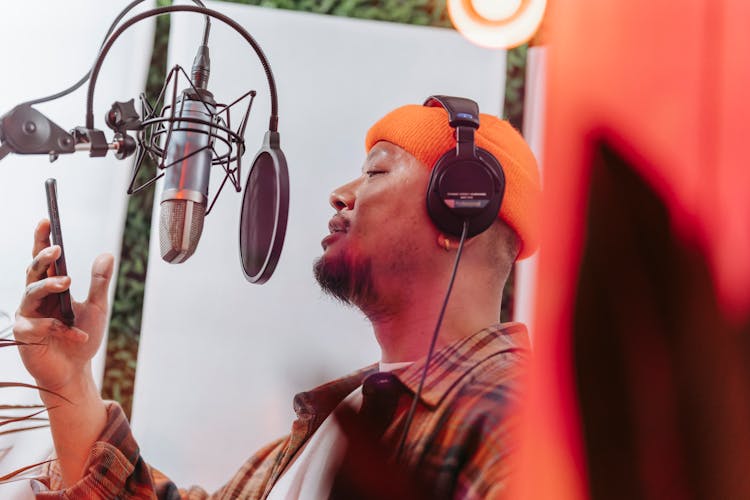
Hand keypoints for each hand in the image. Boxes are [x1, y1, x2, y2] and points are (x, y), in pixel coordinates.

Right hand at [13, 219, 114, 397]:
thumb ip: (100, 282)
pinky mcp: (25, 335)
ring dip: (49, 285)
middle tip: (56, 249)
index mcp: (51, 288)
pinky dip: (61, 328)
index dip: (42, 239)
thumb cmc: (82, 337)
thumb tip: (107, 254)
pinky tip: (77, 335)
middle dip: (42, 257)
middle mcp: (36, 298)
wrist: (75, 370)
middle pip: (32, 270)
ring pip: (31, 292)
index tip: (46, 220)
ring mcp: (27, 315)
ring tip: (67, 282)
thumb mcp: (97, 307)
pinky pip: (38, 324)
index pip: (44, 260)